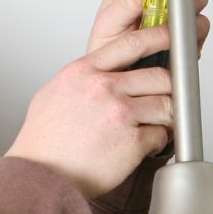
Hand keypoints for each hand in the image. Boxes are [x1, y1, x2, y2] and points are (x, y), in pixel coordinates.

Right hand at [6, 0, 210, 197]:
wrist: (40, 176)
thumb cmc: (43, 141)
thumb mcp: (54, 93)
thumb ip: (81, 76)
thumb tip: (99, 69)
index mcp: (85, 71)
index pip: (132, 42)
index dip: (159, 36)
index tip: (171, 37)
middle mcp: (104, 88)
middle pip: (160, 76)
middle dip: (168, 88)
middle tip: (165, 97)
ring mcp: (120, 115)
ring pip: (166, 106)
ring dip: (165, 117)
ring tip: (153, 126)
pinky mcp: (132, 142)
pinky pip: (161, 135)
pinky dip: (157, 142)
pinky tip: (143, 146)